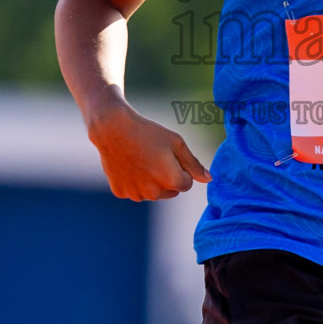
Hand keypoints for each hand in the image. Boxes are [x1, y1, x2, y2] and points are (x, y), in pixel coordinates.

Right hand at [86, 99, 211, 200]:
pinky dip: (134, 182)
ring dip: (152, 181)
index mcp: (171, 180)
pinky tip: (129, 165)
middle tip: (155, 157)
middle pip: (171, 191)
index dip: (181, 169)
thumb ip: (194, 164)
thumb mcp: (176, 143)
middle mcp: (154, 193)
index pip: (187, 184)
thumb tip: (209, 179)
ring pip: (153, 193)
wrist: (113, 129)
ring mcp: (136, 194)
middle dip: (168, 178)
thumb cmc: (148, 133)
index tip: (170, 156)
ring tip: (142, 159)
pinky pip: (135, 191)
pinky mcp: (121, 192)